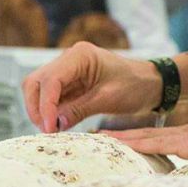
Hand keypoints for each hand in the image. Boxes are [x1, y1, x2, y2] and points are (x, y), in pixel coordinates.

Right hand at [22, 42, 161, 132]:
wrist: (151, 84)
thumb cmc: (135, 86)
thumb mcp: (109, 98)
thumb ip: (80, 109)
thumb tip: (55, 124)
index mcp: (80, 55)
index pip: (51, 80)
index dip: (46, 105)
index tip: (50, 127)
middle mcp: (69, 60)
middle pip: (36, 82)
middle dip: (37, 108)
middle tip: (48, 131)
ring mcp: (68, 72)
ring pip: (39, 90)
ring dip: (42, 111)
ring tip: (53, 130)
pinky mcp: (70, 85)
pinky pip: (52, 98)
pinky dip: (51, 112)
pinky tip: (58, 126)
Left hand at [103, 91, 187, 158]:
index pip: (158, 139)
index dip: (137, 138)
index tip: (119, 139)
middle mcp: (183, 136)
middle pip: (144, 137)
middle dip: (120, 138)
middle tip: (96, 136)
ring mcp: (182, 138)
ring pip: (141, 139)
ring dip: (118, 140)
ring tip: (96, 138)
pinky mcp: (184, 143)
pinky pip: (150, 145)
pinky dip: (130, 144)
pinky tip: (113, 144)